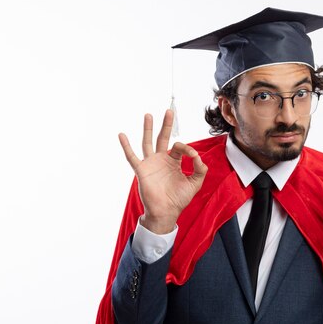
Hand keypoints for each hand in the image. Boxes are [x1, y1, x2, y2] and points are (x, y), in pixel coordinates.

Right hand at [119, 110, 207, 233]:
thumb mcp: (195, 183)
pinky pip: (132, 156)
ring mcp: (150, 164)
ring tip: (148, 115)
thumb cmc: (179, 199)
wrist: (166, 212)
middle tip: (169, 111)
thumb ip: (200, 169)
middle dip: (166, 125)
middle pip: (163, 138)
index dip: (188, 148)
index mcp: (173, 162)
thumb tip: (198, 156)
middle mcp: (161, 160)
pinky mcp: (142, 170)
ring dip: (148, 129)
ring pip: (148, 142)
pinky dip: (126, 146)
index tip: (193, 156)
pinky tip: (122, 135)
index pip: (179, 147)